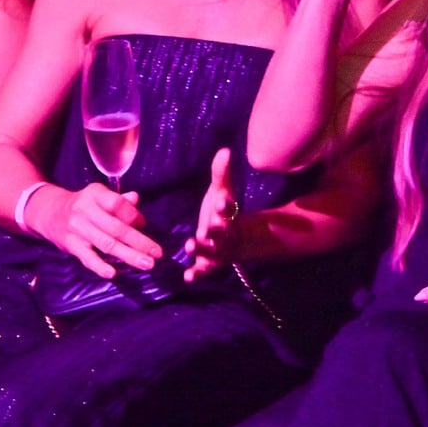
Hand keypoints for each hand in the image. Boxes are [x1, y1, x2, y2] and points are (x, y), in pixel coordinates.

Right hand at [40, 182, 163, 278]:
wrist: (49, 213)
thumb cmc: (83, 205)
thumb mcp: (99, 196)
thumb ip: (118, 199)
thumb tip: (136, 199)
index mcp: (95, 194)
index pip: (117, 204)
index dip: (134, 215)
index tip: (144, 224)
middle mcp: (84, 211)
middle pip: (116, 228)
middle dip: (139, 242)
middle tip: (157, 253)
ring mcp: (76, 229)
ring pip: (106, 244)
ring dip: (129, 255)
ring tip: (147, 264)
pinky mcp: (70, 245)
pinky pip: (86, 257)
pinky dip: (99, 266)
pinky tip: (113, 273)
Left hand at [180, 148, 245, 279]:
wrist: (240, 239)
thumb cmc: (223, 211)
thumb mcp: (222, 191)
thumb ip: (221, 174)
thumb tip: (225, 150)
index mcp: (229, 214)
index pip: (229, 208)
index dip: (225, 205)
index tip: (220, 200)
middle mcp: (227, 233)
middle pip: (223, 232)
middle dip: (216, 230)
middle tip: (207, 228)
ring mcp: (220, 249)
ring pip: (213, 251)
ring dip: (203, 249)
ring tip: (190, 245)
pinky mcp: (211, 263)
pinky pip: (205, 269)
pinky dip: (197, 273)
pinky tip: (187, 276)